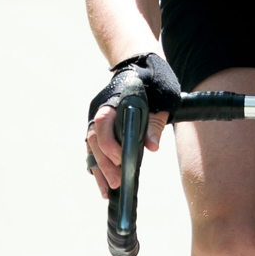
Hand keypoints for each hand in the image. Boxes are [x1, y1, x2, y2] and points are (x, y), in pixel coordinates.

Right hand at [85, 50, 180, 193]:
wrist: (139, 64)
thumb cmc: (153, 79)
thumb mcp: (162, 97)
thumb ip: (155, 121)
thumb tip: (152, 146)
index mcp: (114, 100)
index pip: (104, 122)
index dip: (110, 143)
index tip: (122, 160)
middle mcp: (101, 109)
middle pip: (95, 139)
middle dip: (104, 163)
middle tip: (117, 183)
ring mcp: (98, 118)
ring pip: (92, 146)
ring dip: (99, 169)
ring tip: (108, 191)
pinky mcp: (101, 127)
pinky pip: (94, 149)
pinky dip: (98, 166)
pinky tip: (104, 185)